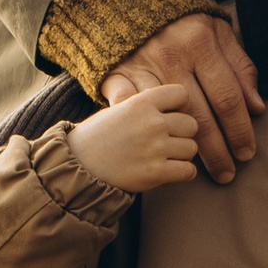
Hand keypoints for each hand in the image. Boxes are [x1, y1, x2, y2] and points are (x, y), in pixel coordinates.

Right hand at [72, 88, 200, 192]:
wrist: (76, 167)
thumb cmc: (97, 138)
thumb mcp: (118, 109)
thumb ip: (147, 106)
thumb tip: (177, 109)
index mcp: (141, 102)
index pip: (181, 94)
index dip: (178, 106)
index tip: (169, 115)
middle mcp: (151, 123)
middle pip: (191, 124)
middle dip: (181, 134)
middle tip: (166, 141)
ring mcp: (155, 148)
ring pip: (191, 148)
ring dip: (181, 155)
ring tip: (163, 158)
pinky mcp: (156, 173)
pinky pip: (188, 171)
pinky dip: (182, 173)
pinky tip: (169, 171)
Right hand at [100, 11, 262, 183]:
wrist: (131, 6)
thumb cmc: (183, 25)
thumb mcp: (217, 33)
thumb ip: (240, 67)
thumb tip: (257, 107)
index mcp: (200, 43)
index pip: (227, 96)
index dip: (239, 129)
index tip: (246, 153)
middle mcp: (170, 56)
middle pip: (199, 116)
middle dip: (217, 150)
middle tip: (228, 173)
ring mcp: (142, 68)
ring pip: (168, 120)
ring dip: (187, 150)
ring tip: (202, 168)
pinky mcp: (116, 77)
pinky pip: (132, 114)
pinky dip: (144, 132)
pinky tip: (161, 151)